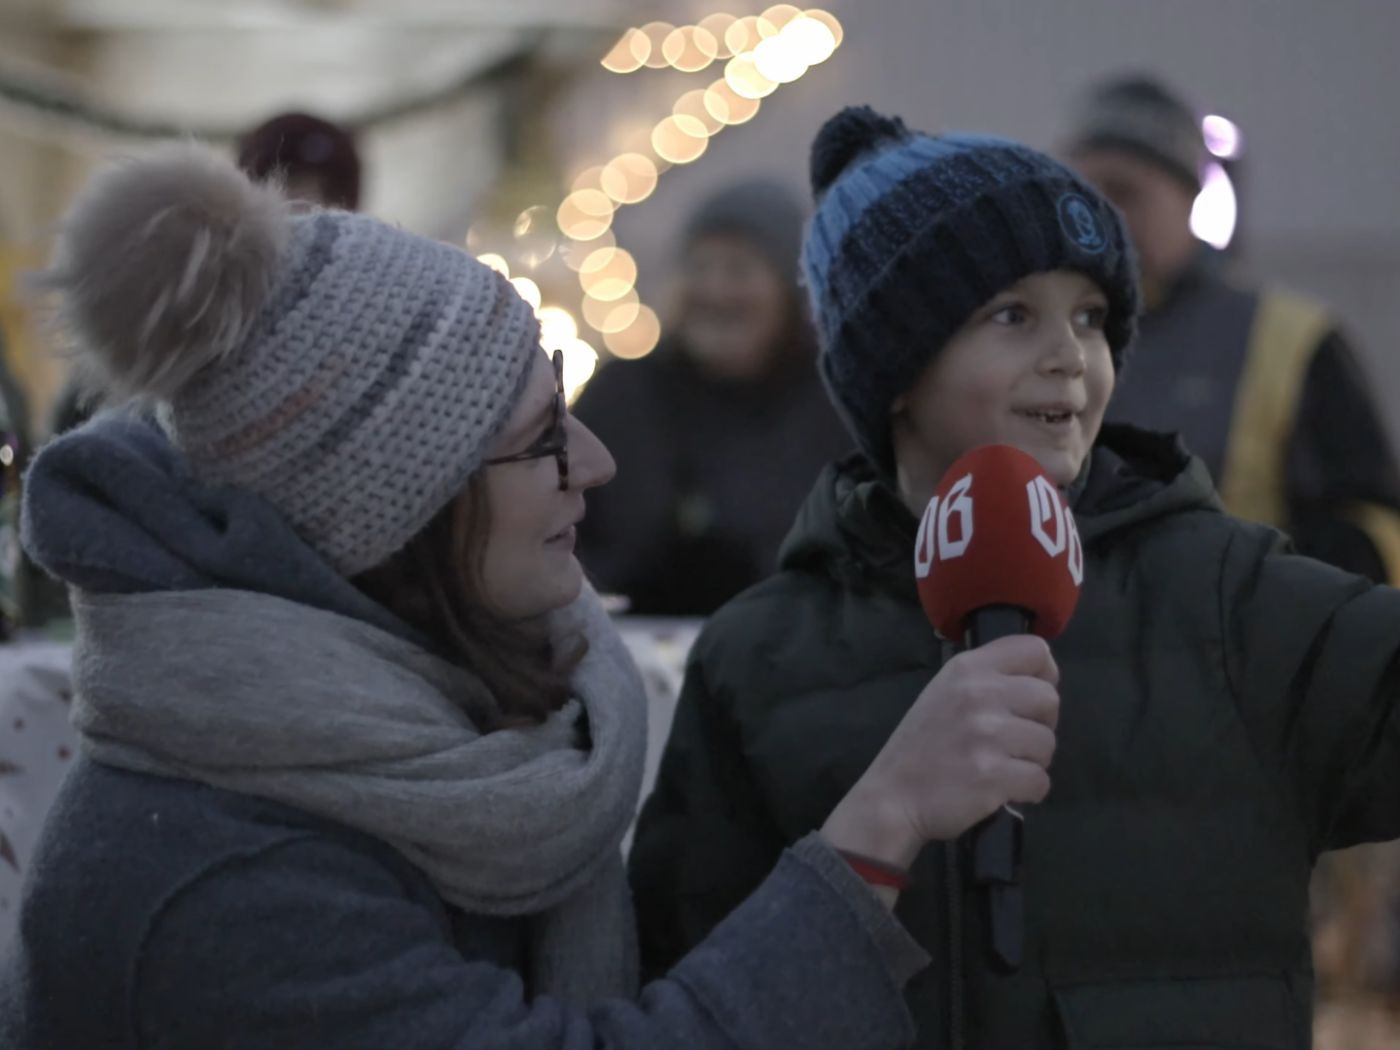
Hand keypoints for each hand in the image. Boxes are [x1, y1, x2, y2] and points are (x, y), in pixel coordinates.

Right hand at [821, 635, 1059, 872]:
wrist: (893, 797)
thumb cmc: (921, 745)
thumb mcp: (944, 692)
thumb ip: (985, 679)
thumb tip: (1037, 680)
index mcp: (967, 669)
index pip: (1035, 650)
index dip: (1045, 674)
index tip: (1030, 698)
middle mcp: (978, 694)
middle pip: (1049, 698)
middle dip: (1041, 724)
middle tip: (1016, 741)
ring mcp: (987, 735)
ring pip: (1048, 743)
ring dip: (1033, 761)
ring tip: (1004, 766)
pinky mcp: (993, 775)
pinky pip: (1040, 780)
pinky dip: (1029, 791)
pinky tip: (1003, 789)